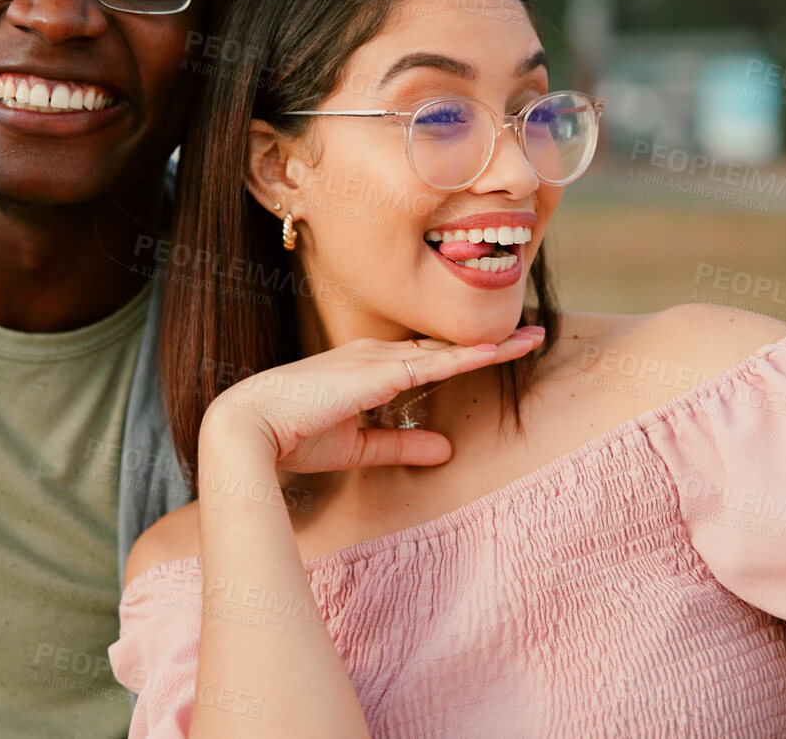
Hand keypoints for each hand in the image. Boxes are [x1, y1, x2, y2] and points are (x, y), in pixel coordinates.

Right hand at [203, 327, 546, 475]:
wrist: (249, 429)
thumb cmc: (292, 437)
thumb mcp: (358, 447)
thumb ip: (402, 446)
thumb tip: (446, 452)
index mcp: (368, 367)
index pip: (428, 357)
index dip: (465, 353)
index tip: (502, 350)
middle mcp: (376, 355)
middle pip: (446, 346)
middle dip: (492, 341)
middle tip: (536, 333)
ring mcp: (377, 359)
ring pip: (447, 350)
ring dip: (493, 344)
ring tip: (534, 337)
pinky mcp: (377, 373)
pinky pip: (433, 364)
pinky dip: (467, 357)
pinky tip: (497, 352)